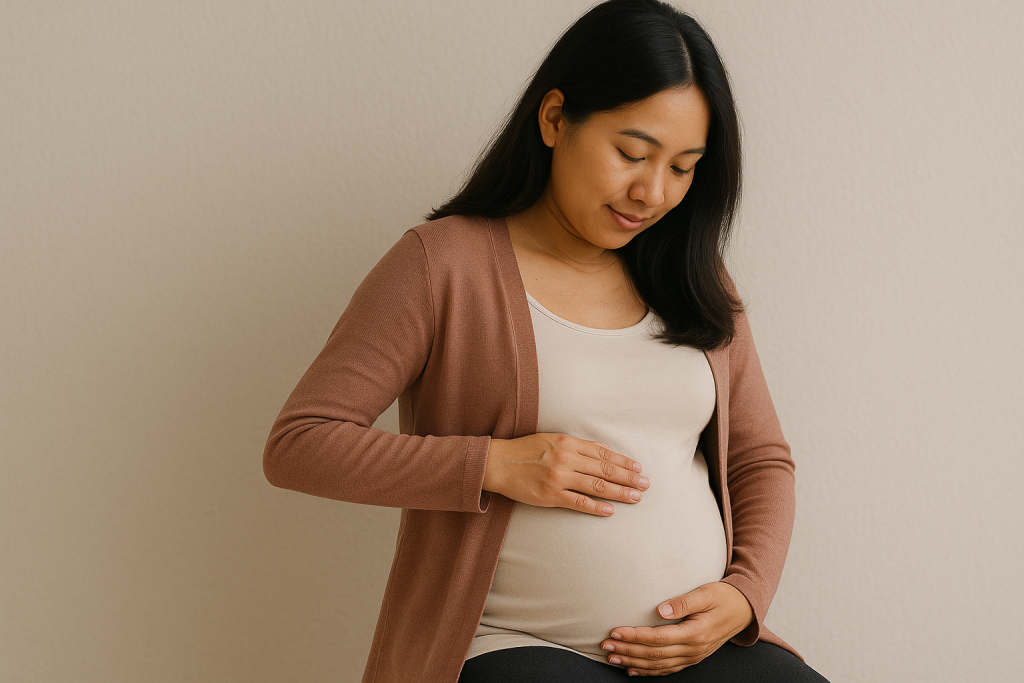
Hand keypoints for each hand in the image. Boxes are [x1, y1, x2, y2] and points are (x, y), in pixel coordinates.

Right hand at [482, 434, 648, 515]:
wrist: (498, 463)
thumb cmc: (526, 450)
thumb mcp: (553, 439)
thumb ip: (579, 445)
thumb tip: (604, 449)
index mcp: (568, 443)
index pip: (603, 453)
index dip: (623, 461)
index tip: (638, 468)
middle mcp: (566, 459)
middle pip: (605, 469)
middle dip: (628, 477)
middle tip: (646, 485)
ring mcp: (559, 478)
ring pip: (597, 485)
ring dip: (619, 492)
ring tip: (636, 498)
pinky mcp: (550, 495)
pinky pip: (578, 502)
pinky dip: (596, 506)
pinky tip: (610, 510)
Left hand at [600, 582, 753, 675]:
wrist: (744, 610)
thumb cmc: (723, 597)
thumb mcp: (706, 593)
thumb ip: (683, 602)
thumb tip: (660, 610)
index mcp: (695, 633)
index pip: (657, 638)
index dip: (634, 637)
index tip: (614, 631)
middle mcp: (693, 649)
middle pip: (654, 654)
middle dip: (627, 650)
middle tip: (605, 646)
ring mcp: (693, 656)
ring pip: (658, 665)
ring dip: (633, 662)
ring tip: (612, 658)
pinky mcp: (692, 657)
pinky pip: (667, 669)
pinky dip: (648, 671)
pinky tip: (632, 669)